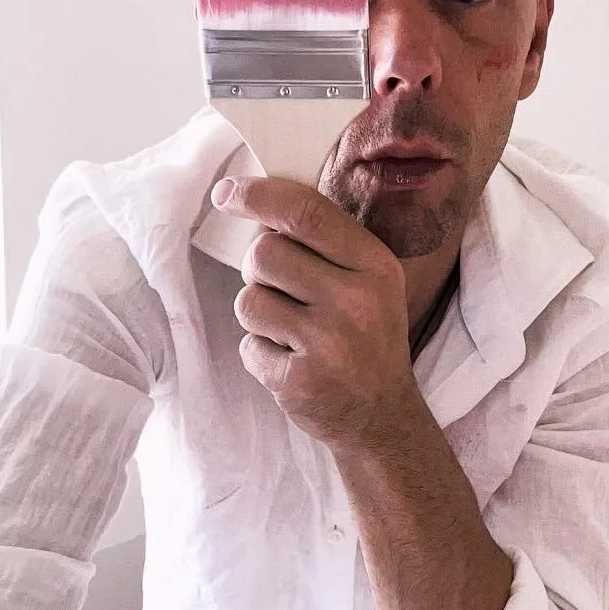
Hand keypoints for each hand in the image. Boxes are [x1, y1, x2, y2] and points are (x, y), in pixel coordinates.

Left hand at [212, 174, 417, 449]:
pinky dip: (261, 354)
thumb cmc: (366, 338)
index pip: (305, 212)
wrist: (382, 416)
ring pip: (249, 301)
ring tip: (290, 332)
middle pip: (264, 253)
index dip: (257, 195)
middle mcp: (356, 300)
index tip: (226, 193)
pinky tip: (292, 363)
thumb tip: (256, 200)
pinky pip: (248, 347)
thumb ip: (326, 242)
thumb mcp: (369, 281)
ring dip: (258, 314)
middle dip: (258, 270)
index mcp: (374, 266)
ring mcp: (329, 343)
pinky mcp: (301, 380)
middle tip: (281, 292)